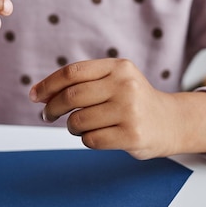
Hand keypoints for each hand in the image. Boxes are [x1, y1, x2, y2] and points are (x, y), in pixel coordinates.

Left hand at [29, 58, 180, 159]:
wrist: (170, 122)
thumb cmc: (133, 100)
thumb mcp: (115, 80)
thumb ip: (82, 82)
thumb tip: (38, 93)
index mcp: (118, 67)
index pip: (72, 72)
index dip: (48, 84)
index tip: (34, 96)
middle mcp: (125, 85)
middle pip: (71, 97)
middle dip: (52, 108)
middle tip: (47, 115)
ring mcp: (130, 110)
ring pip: (78, 121)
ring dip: (72, 127)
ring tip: (79, 126)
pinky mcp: (132, 135)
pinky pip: (91, 140)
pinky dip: (86, 139)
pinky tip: (96, 135)